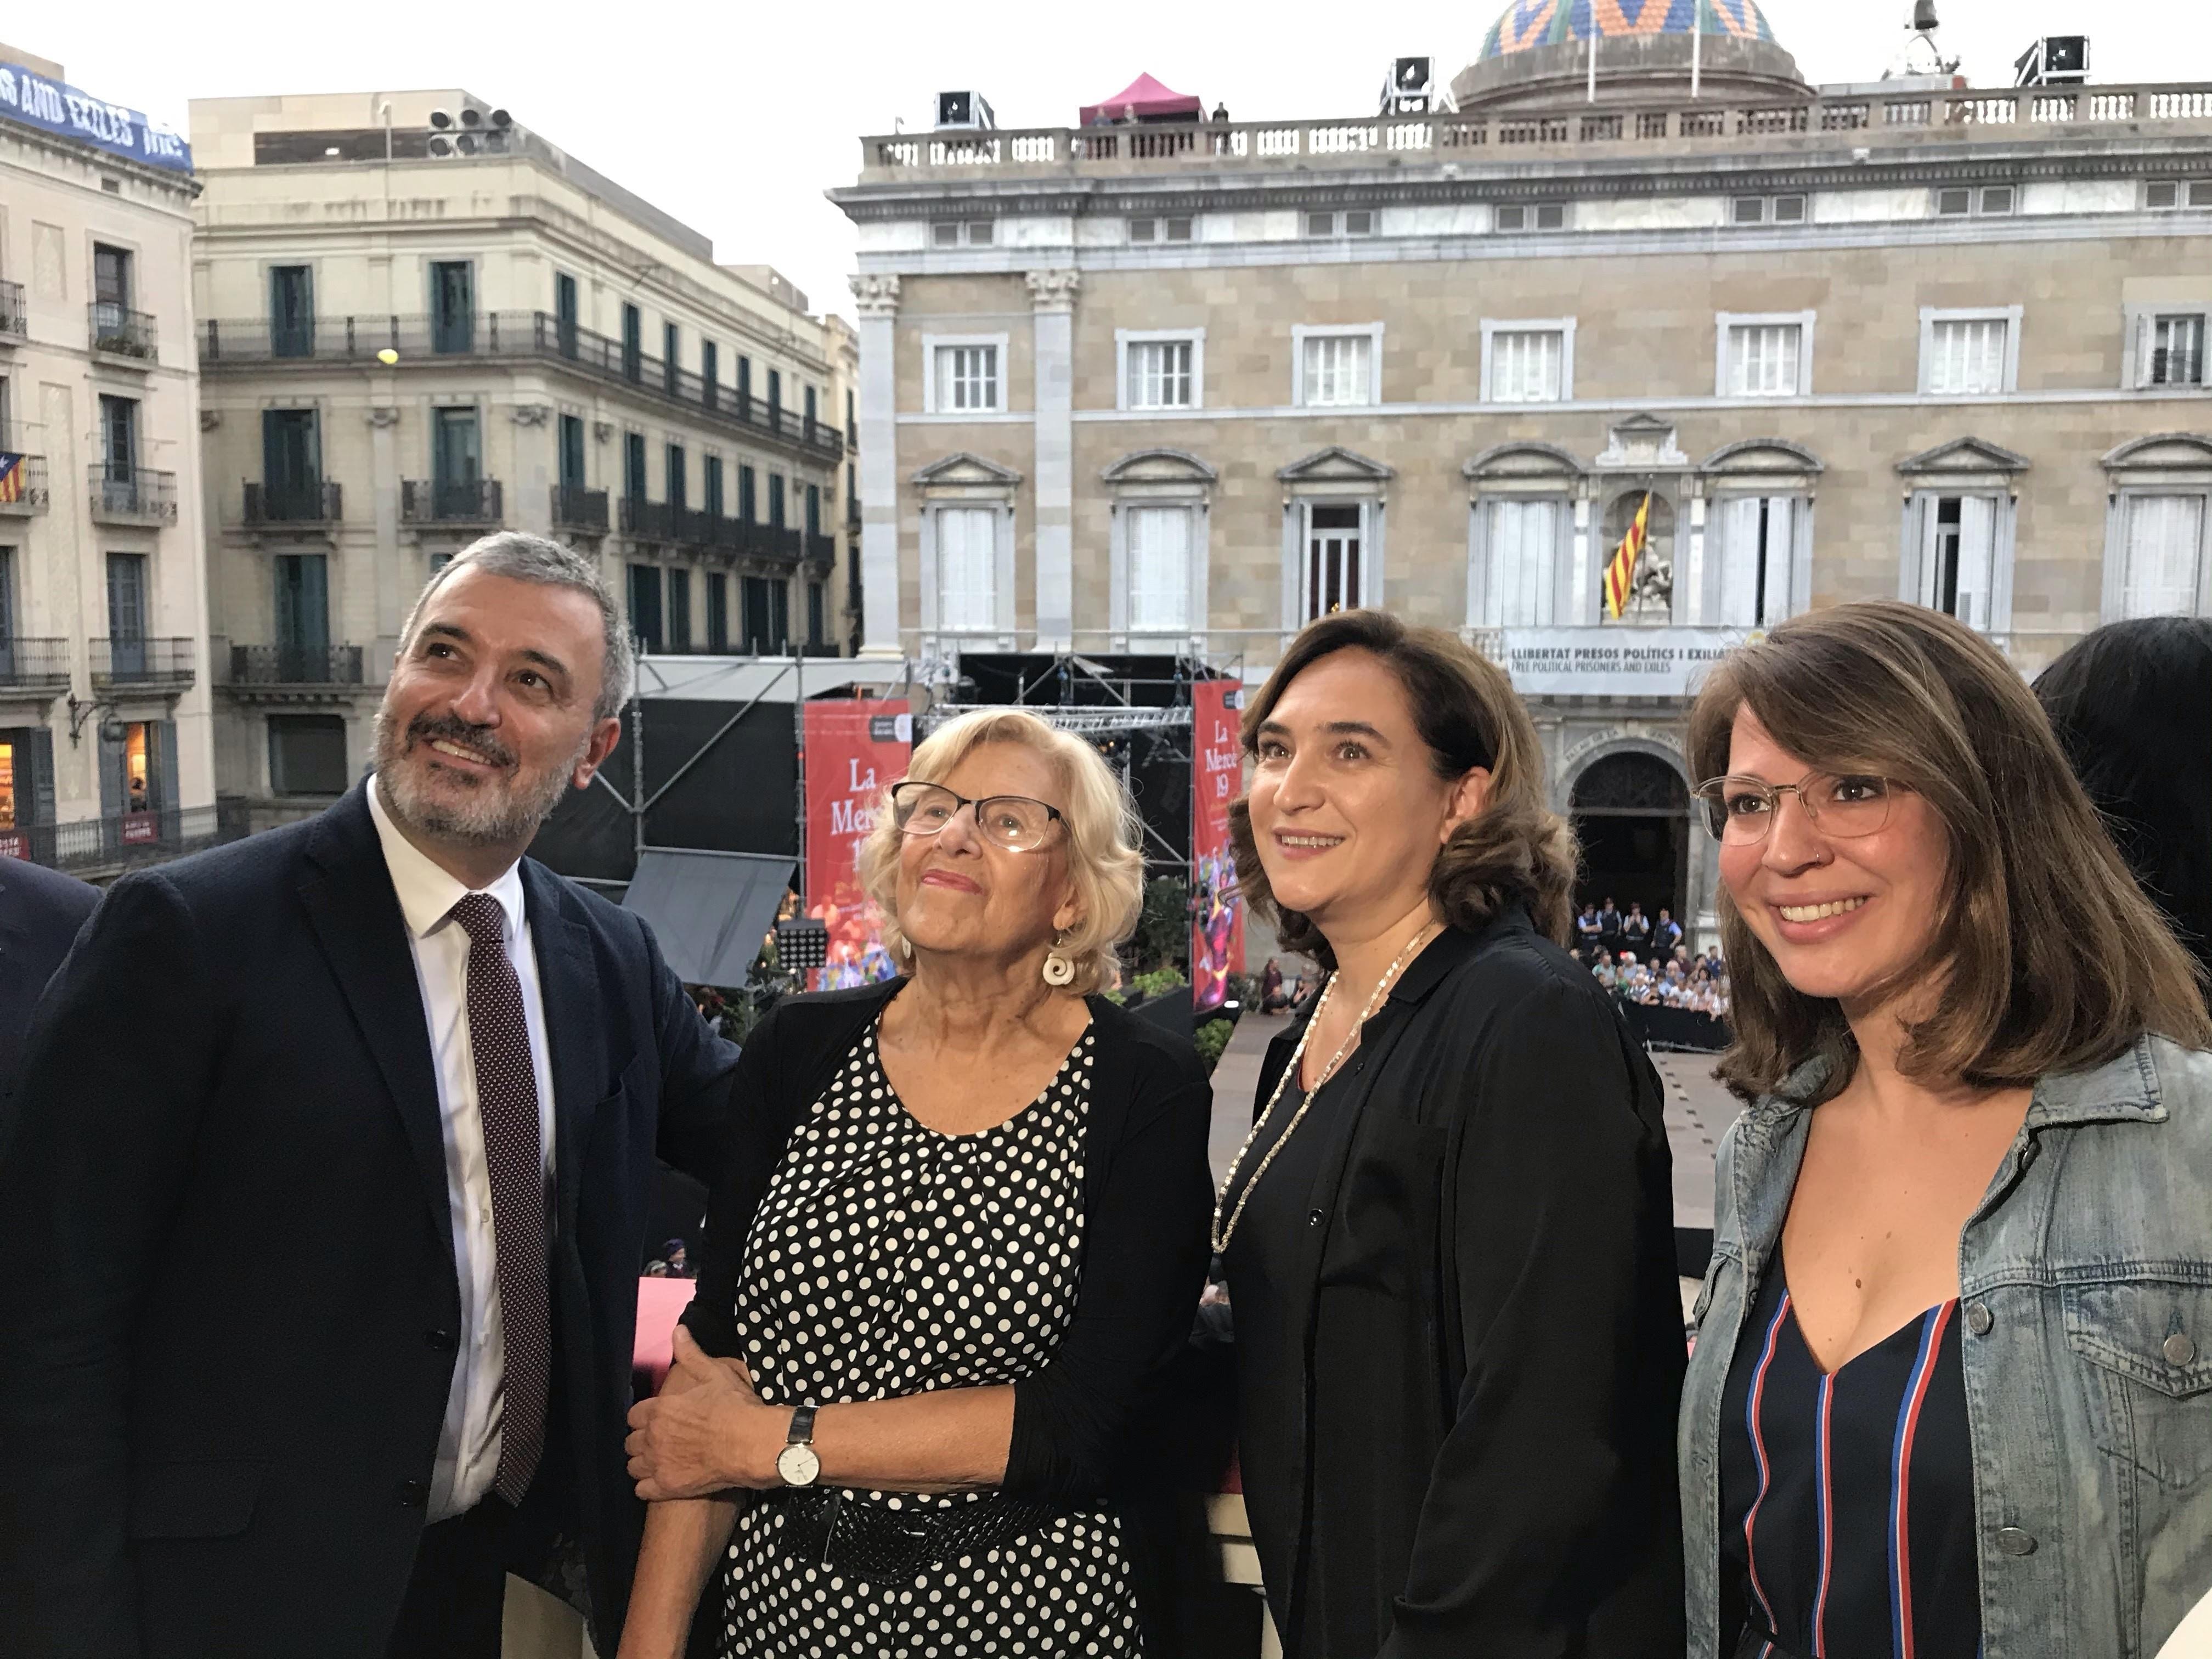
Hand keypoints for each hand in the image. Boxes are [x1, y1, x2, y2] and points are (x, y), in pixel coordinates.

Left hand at [626, 1327, 778, 1498]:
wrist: (753, 1443)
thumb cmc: (734, 1406)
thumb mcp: (714, 1374)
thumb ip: (691, 1354)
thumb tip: (677, 1330)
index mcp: (660, 1409)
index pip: (633, 1416)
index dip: (644, 1417)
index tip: (656, 1420)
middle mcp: (652, 1437)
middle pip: (631, 1442)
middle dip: (642, 1441)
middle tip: (660, 1441)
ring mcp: (658, 1465)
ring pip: (633, 1467)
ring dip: (643, 1464)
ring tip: (659, 1462)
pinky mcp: (667, 1487)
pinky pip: (642, 1490)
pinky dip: (648, 1487)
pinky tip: (661, 1482)